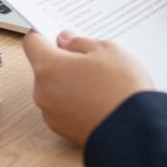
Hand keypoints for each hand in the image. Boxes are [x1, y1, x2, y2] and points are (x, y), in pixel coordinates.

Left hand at [23, 30, 152, 147]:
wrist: (135, 130)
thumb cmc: (121, 87)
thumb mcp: (106, 49)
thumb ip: (79, 42)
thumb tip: (66, 41)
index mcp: (48, 67)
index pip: (32, 42)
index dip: (44, 35)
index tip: (57, 34)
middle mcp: (42, 92)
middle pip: (45, 68)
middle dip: (63, 61)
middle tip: (89, 59)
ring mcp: (51, 114)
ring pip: (55, 89)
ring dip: (69, 83)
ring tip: (99, 83)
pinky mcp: (63, 131)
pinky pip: (64, 108)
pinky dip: (75, 102)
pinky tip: (98, 100)